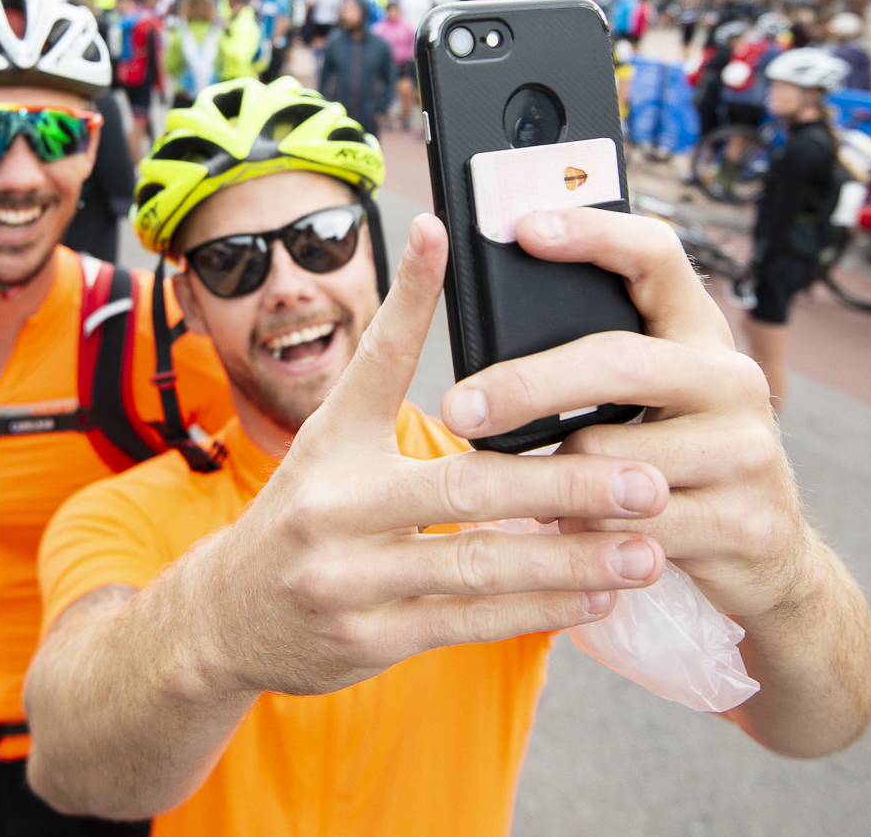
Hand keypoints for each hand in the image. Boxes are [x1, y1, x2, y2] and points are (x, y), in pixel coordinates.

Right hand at [187, 215, 667, 700]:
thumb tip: (440, 276)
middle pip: (464, 487)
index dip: (410, 293)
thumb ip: (387, 378)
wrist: (225, 618)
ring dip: (570, 559)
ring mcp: (348, 578)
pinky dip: (537, 610)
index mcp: (331, 441)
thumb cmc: (304, 514)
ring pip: (478, 566)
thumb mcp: (331, 442)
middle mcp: (334, 505)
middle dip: (564, 482)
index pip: (376, 356)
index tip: (442, 232)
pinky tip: (596, 598)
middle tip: (644, 479)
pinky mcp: (369, 639)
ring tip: (645, 549)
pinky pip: (468, 624)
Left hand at [438, 208, 819, 620]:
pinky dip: (580, 532)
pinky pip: (624, 525)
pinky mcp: (742, 520)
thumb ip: (595, 366)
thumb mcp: (650, 399)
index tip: (525, 229)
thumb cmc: (678, 458)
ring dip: (553, 481)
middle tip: (459, 409)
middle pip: (619, 361)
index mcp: (699, 331)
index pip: (655, 254)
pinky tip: (572, 533)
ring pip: (607, 457)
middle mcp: (732, 379)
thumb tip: (486, 350)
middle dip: (527, 385)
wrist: (766, 553)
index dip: (592, 233)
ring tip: (538, 491)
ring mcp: (745, 449)